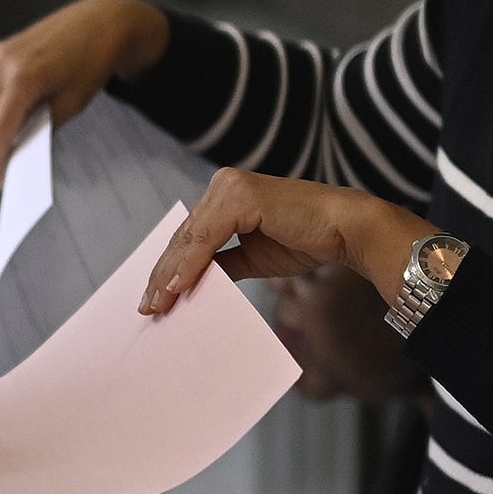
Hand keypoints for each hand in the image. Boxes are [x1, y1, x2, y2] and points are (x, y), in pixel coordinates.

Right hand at [0, 0, 169, 184]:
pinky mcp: (4, 47)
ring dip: (1, 123)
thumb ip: (43, 126)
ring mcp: (1, 52)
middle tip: (4, 169)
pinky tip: (18, 116)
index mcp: (23, 78)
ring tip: (13, 144)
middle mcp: (5, 62)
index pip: (0, 128)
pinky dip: (6, 104)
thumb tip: (22, 143)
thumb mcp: (72, 105)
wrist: (103, 21)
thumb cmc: (93, 63)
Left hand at [139, 170, 433, 316]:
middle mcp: (223, 186)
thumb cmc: (306, 239)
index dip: (169, 267)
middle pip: (184, 237)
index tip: (154, 298)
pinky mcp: (240, 197)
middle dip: (163, 275)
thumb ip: (223, 263)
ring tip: (156, 305)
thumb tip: (192, 284)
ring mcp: (230, 188)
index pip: (189, 236)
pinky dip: (189, 265)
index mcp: (226, 195)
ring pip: (190, 239)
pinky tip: (176, 288)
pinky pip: (206, 238)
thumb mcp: (254, 256)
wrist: (345, 230)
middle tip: (147, 308)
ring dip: (170, 275)